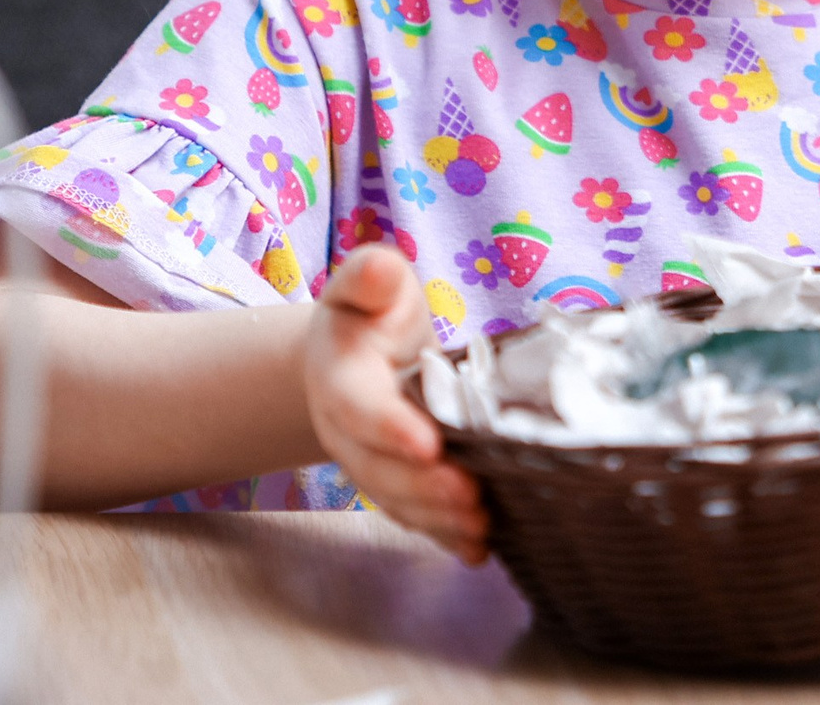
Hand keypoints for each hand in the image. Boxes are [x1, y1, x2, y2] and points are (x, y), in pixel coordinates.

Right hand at [300, 245, 487, 562]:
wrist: (353, 356)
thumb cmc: (369, 315)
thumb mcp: (367, 285)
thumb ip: (369, 276)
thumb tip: (378, 269)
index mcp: (339, 378)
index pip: (360, 408)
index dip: (390, 428)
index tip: (427, 442)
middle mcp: (347, 432)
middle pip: (378, 468)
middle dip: (422, 486)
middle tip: (469, 495)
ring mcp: (371, 463)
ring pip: (397, 500)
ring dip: (437, 517)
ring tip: (481, 523)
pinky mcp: (397, 484)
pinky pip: (416, 516)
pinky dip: (445, 536)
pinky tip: (479, 549)